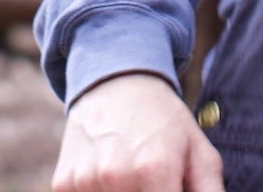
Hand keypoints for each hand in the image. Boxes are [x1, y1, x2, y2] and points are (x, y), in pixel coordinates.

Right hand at [52, 71, 224, 191]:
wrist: (115, 81)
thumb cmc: (163, 121)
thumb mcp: (199, 152)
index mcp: (155, 170)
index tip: (171, 191)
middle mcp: (116, 177)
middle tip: (152, 183)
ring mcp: (85, 182)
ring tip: (134, 179)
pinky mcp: (64, 184)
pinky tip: (110, 179)